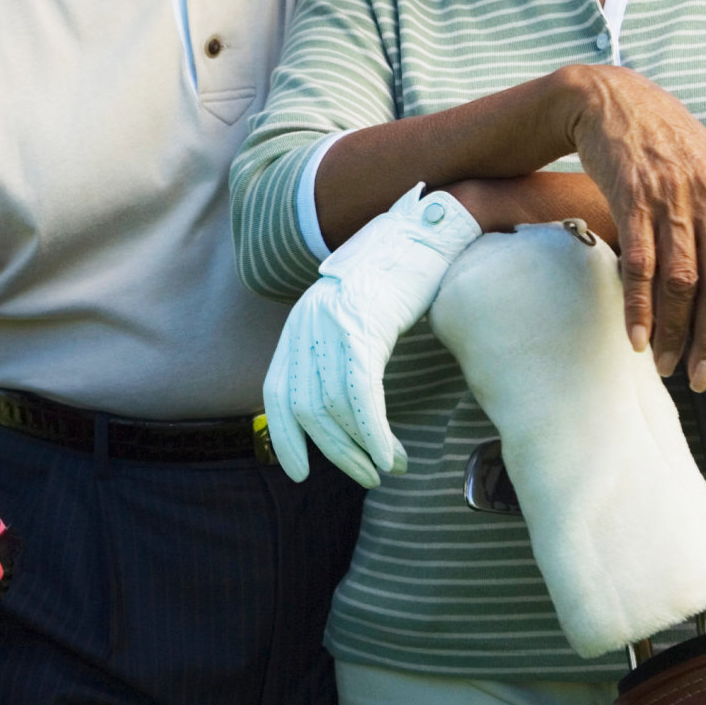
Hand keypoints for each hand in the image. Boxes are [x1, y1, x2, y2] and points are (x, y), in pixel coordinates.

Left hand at [263, 184, 480, 486]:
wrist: (428, 227)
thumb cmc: (404, 271)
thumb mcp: (360, 309)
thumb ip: (344, 343)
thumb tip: (346, 398)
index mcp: (303, 320)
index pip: (277, 390)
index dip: (285, 435)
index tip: (297, 470)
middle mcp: (310, 322)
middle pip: (307, 408)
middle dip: (335, 452)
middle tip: (364, 476)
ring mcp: (335, 323)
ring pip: (334, 408)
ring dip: (360, 449)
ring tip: (386, 467)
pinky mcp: (364, 325)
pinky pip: (361, 394)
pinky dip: (374, 433)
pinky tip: (390, 454)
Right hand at [560, 66, 705, 389]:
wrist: (615, 100)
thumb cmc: (669, 146)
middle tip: (701, 378)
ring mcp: (674, 198)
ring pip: (682, 281)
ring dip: (675, 332)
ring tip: (666, 364)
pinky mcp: (633, 196)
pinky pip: (640, 263)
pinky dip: (639, 305)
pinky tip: (637, 335)